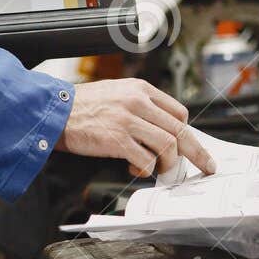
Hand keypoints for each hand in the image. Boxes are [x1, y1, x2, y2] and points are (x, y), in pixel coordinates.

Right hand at [54, 78, 215, 178]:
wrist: (53, 110)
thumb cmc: (80, 105)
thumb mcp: (115, 93)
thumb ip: (139, 106)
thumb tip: (160, 129)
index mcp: (139, 88)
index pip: (178, 111)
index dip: (186, 131)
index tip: (190, 145)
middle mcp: (137, 102)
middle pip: (180, 129)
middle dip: (196, 153)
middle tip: (205, 165)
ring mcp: (128, 120)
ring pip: (168, 145)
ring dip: (168, 163)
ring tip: (158, 169)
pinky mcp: (117, 139)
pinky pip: (146, 159)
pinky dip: (147, 169)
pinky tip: (137, 168)